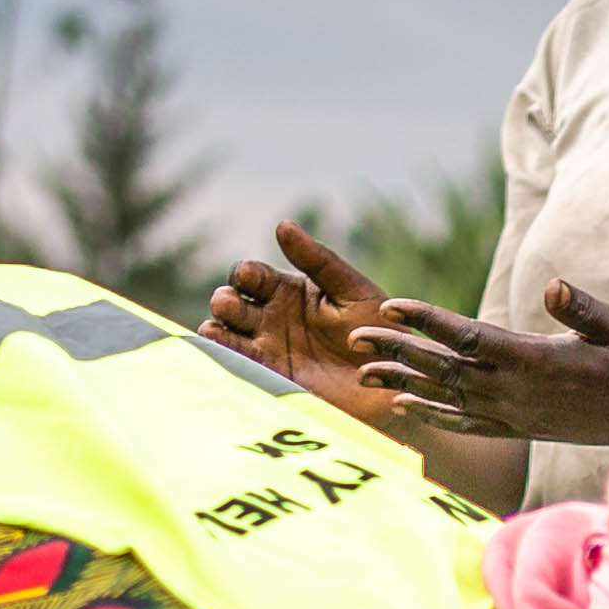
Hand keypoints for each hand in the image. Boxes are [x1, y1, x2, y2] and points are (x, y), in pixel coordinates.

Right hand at [200, 222, 421, 438]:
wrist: (391, 383)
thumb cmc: (379, 331)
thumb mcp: (352, 290)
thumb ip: (318, 260)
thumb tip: (282, 225)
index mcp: (287, 290)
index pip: (250, 275)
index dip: (244, 274)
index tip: (251, 279)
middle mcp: (270, 317)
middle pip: (229, 301)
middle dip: (225, 300)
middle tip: (233, 306)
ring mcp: (266, 348)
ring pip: (224, 332)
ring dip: (217, 328)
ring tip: (220, 330)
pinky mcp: (269, 378)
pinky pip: (236, 365)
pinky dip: (223, 357)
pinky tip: (224, 353)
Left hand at [355, 281, 608, 448]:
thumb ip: (581, 309)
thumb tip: (554, 286)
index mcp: (536, 360)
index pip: (468, 336)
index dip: (427, 320)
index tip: (392, 305)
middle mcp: (518, 392)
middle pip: (445, 368)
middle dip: (399, 350)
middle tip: (355, 337)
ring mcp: (518, 414)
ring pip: (449, 397)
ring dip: (405, 383)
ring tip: (365, 374)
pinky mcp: (523, 428)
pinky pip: (469, 423)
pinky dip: (435, 414)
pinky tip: (406, 408)